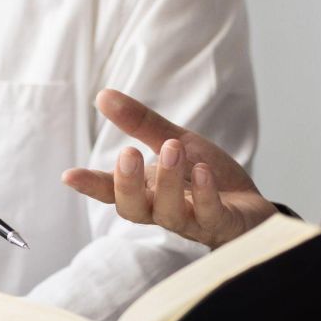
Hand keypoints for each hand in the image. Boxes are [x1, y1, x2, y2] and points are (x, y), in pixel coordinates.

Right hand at [62, 90, 277, 247]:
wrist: (251, 209)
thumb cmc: (207, 180)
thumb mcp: (176, 142)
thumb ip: (141, 124)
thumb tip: (102, 95)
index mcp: (146, 191)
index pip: (111, 191)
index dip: (91, 185)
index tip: (69, 176)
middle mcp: (161, 210)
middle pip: (133, 209)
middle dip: (127, 184)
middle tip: (127, 154)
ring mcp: (190, 221)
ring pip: (168, 213)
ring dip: (168, 181)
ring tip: (173, 148)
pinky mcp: (220, 225)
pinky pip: (208, 215)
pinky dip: (204, 194)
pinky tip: (203, 171)